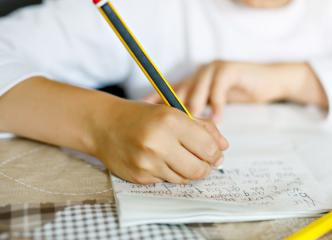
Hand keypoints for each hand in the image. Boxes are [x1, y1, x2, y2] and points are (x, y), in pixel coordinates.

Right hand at [91, 99, 228, 183]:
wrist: (105, 125)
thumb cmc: (144, 116)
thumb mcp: (174, 112)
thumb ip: (203, 127)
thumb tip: (224, 147)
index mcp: (170, 121)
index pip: (208, 147)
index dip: (216, 153)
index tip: (215, 152)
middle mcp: (158, 143)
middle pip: (199, 169)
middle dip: (206, 167)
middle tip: (205, 161)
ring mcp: (147, 162)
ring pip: (184, 178)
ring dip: (189, 171)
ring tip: (182, 158)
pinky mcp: (139, 176)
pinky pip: (166, 181)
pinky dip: (170, 173)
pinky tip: (162, 161)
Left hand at [144, 61, 327, 119]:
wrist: (268, 80)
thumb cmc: (240, 94)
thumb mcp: (215, 104)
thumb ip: (199, 114)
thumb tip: (180, 135)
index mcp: (193, 81)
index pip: (168, 92)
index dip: (155, 102)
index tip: (143, 117)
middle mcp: (198, 73)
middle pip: (179, 93)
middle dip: (175, 114)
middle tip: (170, 132)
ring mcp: (213, 69)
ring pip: (197, 92)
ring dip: (195, 112)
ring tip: (193, 130)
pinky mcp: (229, 69)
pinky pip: (218, 90)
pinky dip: (217, 105)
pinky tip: (218, 119)